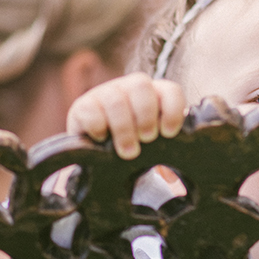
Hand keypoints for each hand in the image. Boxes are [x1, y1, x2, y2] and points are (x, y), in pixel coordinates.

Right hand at [65, 72, 185, 158]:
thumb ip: (166, 143)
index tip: (168, 133)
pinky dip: (99, 128)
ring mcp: (105, 92)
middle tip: (146, 139)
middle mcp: (130, 87)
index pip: (170, 90)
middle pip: (141, 85)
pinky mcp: (83, 105)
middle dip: (146, 116)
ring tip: (128, 151)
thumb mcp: (153, 142)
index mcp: (154, 93)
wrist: (97, 150)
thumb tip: (175, 174)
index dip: (172, 110)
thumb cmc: (134, 144)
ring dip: (124, 129)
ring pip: (116, 100)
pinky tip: (103, 140)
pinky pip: (92, 112)